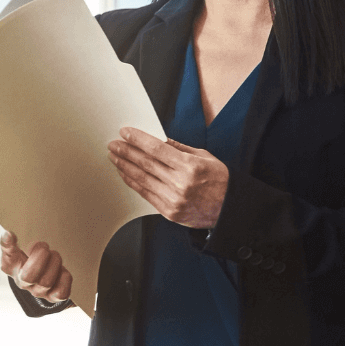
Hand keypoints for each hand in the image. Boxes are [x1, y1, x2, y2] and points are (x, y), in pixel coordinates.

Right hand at [0, 232, 72, 302]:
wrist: (42, 274)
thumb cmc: (29, 259)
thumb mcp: (17, 251)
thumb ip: (10, 244)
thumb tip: (7, 235)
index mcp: (12, 267)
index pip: (6, 260)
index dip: (8, 247)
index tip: (11, 234)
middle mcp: (23, 282)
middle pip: (28, 276)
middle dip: (40, 257)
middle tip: (45, 248)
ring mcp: (39, 291)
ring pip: (46, 282)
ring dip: (54, 264)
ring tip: (55, 255)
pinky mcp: (54, 297)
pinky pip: (62, 293)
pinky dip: (65, 279)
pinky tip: (63, 271)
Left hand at [108, 128, 228, 227]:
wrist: (229, 209)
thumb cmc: (220, 181)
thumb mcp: (204, 157)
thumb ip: (179, 149)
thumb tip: (159, 140)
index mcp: (190, 166)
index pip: (157, 149)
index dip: (138, 140)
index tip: (126, 133)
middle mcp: (180, 183)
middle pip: (146, 164)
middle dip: (127, 152)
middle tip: (114, 145)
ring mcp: (174, 199)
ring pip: (142, 180)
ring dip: (125, 167)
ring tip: (115, 157)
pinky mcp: (170, 212)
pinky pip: (146, 195)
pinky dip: (134, 183)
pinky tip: (126, 174)